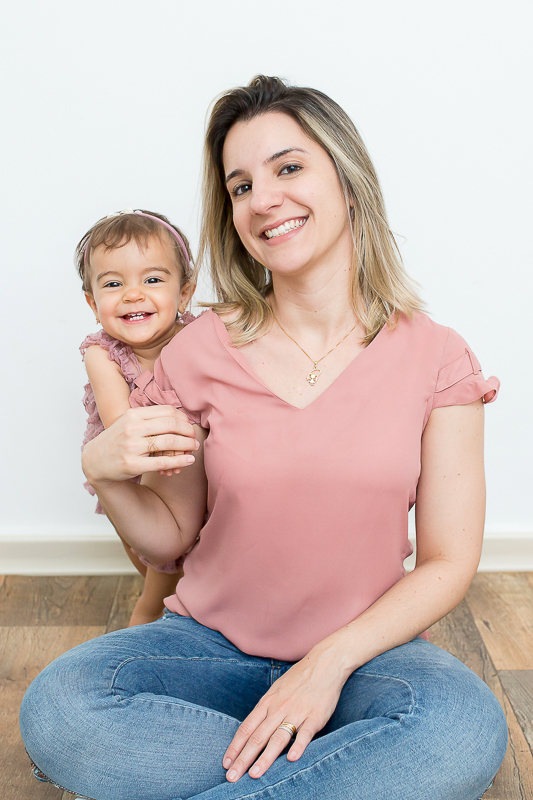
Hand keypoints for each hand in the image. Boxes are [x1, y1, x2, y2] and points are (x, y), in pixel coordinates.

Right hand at [82, 405, 198, 485]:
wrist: (94, 461)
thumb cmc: (116, 440)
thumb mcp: (128, 422)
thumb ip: (149, 417)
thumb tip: (179, 416)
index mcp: (133, 414)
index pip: (167, 411)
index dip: (183, 419)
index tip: (188, 426)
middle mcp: (132, 428)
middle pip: (171, 425)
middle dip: (188, 431)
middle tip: (194, 438)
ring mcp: (131, 446)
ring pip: (169, 443)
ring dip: (186, 446)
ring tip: (193, 449)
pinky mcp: (132, 464)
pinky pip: (162, 461)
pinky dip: (179, 461)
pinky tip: (188, 461)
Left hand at [223, 646, 345, 781]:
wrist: (324, 664)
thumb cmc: (298, 679)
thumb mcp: (276, 690)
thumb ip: (265, 711)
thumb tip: (252, 730)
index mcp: (267, 702)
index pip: (246, 728)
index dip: (235, 747)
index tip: (225, 763)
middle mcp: (278, 708)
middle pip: (257, 737)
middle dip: (243, 759)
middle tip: (231, 777)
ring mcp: (297, 712)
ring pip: (278, 738)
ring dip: (265, 758)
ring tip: (255, 774)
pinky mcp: (315, 716)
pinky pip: (306, 733)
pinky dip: (298, 746)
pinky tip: (291, 759)